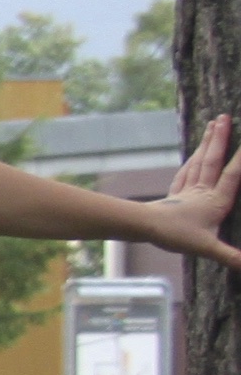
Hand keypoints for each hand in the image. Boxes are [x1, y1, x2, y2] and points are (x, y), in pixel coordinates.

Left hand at [158, 117, 240, 272]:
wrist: (143, 228)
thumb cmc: (175, 236)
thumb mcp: (207, 248)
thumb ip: (231, 257)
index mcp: (215, 200)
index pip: (233, 175)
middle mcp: (202, 191)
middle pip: (212, 159)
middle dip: (220, 138)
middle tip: (223, 116)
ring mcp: (187, 191)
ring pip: (199, 162)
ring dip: (207, 143)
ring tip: (212, 126)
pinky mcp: (175, 195)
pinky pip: (186, 172)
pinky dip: (192, 160)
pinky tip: (194, 155)